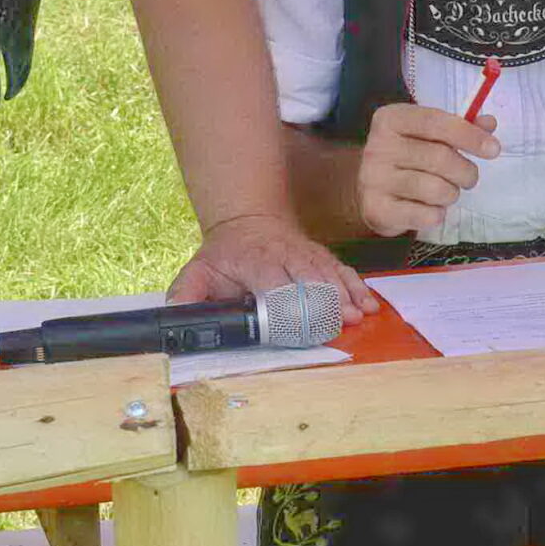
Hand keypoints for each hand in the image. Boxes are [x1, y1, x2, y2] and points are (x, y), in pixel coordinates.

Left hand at [166, 212, 377, 319]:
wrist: (249, 221)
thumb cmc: (224, 255)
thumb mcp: (198, 270)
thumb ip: (186, 294)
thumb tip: (176, 317)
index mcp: (253, 259)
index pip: (272, 282)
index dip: (285, 303)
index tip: (297, 324)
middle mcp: (284, 254)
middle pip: (308, 277)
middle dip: (324, 300)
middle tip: (340, 321)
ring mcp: (306, 254)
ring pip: (329, 273)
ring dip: (345, 295)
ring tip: (358, 315)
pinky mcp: (321, 257)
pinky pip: (342, 271)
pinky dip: (357, 287)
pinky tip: (369, 303)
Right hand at [356, 102, 499, 237]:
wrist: (369, 190)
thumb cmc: (407, 157)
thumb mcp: (429, 135)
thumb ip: (460, 126)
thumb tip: (489, 123)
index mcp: (391, 119)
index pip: (435, 122)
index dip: (468, 134)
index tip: (494, 149)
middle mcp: (378, 146)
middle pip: (440, 158)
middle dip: (466, 171)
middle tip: (468, 177)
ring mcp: (373, 179)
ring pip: (435, 189)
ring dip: (451, 194)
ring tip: (445, 192)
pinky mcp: (376, 209)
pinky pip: (424, 215)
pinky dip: (437, 214)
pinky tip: (430, 209)